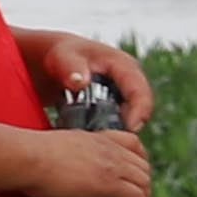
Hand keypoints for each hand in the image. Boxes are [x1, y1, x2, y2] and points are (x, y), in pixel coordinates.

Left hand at [25, 31, 152, 131]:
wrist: (56, 59)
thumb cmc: (61, 55)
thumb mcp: (63, 57)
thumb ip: (71, 67)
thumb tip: (81, 82)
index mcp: (125, 66)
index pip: (140, 92)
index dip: (140, 111)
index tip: (131, 129)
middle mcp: (130, 82)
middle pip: (139, 109)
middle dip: (129, 127)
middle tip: (111, 142)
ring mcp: (123, 95)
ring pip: (129, 118)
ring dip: (118, 132)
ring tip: (100, 142)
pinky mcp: (114, 106)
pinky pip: (118, 122)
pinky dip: (109, 132)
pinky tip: (94, 140)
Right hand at [26, 125, 154, 196]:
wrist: (27, 157)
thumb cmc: (31, 154)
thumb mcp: (62, 147)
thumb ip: (76, 155)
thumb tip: (74, 169)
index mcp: (98, 138)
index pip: (133, 143)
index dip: (140, 159)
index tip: (138, 171)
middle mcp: (110, 149)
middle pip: (142, 166)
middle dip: (144, 183)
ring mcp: (112, 166)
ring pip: (144, 182)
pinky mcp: (109, 184)